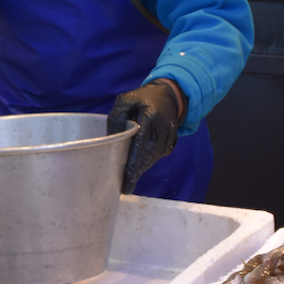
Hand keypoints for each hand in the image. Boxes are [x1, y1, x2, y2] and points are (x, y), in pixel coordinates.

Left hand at [108, 79, 184, 193]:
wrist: (167, 96)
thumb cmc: (142, 99)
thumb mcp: (125, 100)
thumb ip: (117, 116)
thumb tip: (112, 138)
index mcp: (151, 118)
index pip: (141, 145)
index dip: (133, 163)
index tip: (126, 178)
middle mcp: (163, 130)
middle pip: (148, 156)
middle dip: (136, 173)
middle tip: (123, 187)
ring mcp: (169, 138)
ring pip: (152, 159)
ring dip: (140, 169)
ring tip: (127, 181)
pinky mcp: (171, 143)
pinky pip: (156, 156)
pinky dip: (146, 163)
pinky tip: (136, 169)